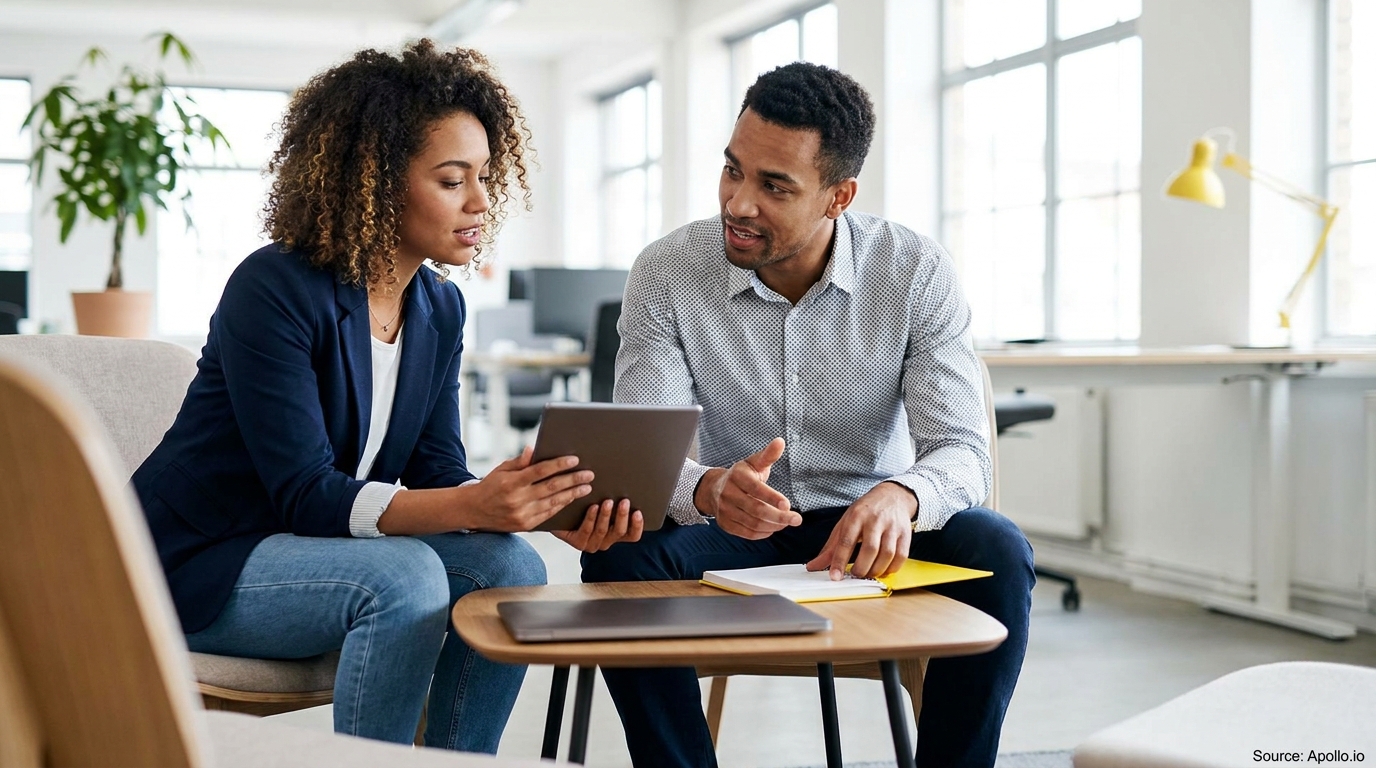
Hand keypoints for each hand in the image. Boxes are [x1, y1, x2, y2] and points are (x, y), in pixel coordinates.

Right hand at [463, 447, 593, 531]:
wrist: (473, 511)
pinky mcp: (525, 526)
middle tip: (589, 475)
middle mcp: (517, 499)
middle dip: (573, 480)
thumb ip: (520, 461)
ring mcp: (522, 514)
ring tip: (586, 487)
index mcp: (511, 482)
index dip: (558, 465)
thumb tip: (533, 449)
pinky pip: (548, 515)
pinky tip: (572, 499)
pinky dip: (562, 506)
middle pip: (551, 488)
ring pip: (553, 503)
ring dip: (572, 494)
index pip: (539, 471)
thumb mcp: (501, 469)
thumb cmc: (490, 486)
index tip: (574, 460)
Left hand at [553, 498, 643, 551]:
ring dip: (606, 516)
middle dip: (622, 516)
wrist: (560, 511)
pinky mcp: (578, 542)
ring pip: (602, 531)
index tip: (638, 512)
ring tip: (607, 502)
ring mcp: (592, 543)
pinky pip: (586, 531)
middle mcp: (606, 541)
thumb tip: (629, 481)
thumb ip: (616, 498)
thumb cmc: (585, 506)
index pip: (632, 535)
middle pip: (619, 532)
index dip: (637, 526)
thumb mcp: (604, 501)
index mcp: (615, 533)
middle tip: (624, 501)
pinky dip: (591, 518)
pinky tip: (593, 506)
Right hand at [695, 438, 800, 539]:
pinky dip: (763, 533)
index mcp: (737, 476)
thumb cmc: (742, 475)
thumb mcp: (754, 462)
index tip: (788, 505)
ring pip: (753, 523)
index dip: (772, 497)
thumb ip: (769, 455)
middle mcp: (728, 494)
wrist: (714, 488)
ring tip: (787, 522)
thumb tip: (781, 442)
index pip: (756, 489)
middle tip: (796, 519)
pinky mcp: (725, 524)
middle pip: (756, 509)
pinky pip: (747, 533)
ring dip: (773, 525)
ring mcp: (725, 510)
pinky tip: (773, 527)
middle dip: (779, 516)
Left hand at [806, 482, 916, 579]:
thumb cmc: (866, 511)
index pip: (846, 541)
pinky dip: (891, 568)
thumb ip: (831, 547)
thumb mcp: (845, 523)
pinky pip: (901, 556)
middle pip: (869, 549)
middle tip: (855, 574)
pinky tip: (883, 569)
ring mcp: (892, 526)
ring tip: (868, 573)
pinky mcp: (906, 533)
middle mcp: (875, 520)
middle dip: (861, 568)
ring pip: (887, 554)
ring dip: (876, 570)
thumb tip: (813, 566)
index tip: (835, 576)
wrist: (892, 496)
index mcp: (856, 516)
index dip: (839, 561)